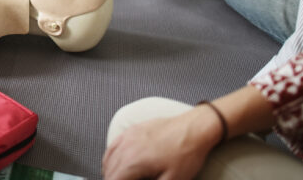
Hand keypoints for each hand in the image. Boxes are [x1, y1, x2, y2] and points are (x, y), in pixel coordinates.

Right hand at [102, 107, 220, 179]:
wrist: (193, 128)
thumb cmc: (185, 154)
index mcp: (133, 162)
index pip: (113, 179)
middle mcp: (126, 148)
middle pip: (109, 171)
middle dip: (113, 179)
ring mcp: (128, 136)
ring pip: (108, 159)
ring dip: (110, 171)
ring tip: (118, 178)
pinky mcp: (132, 129)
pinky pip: (113, 145)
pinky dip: (110, 157)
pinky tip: (115, 163)